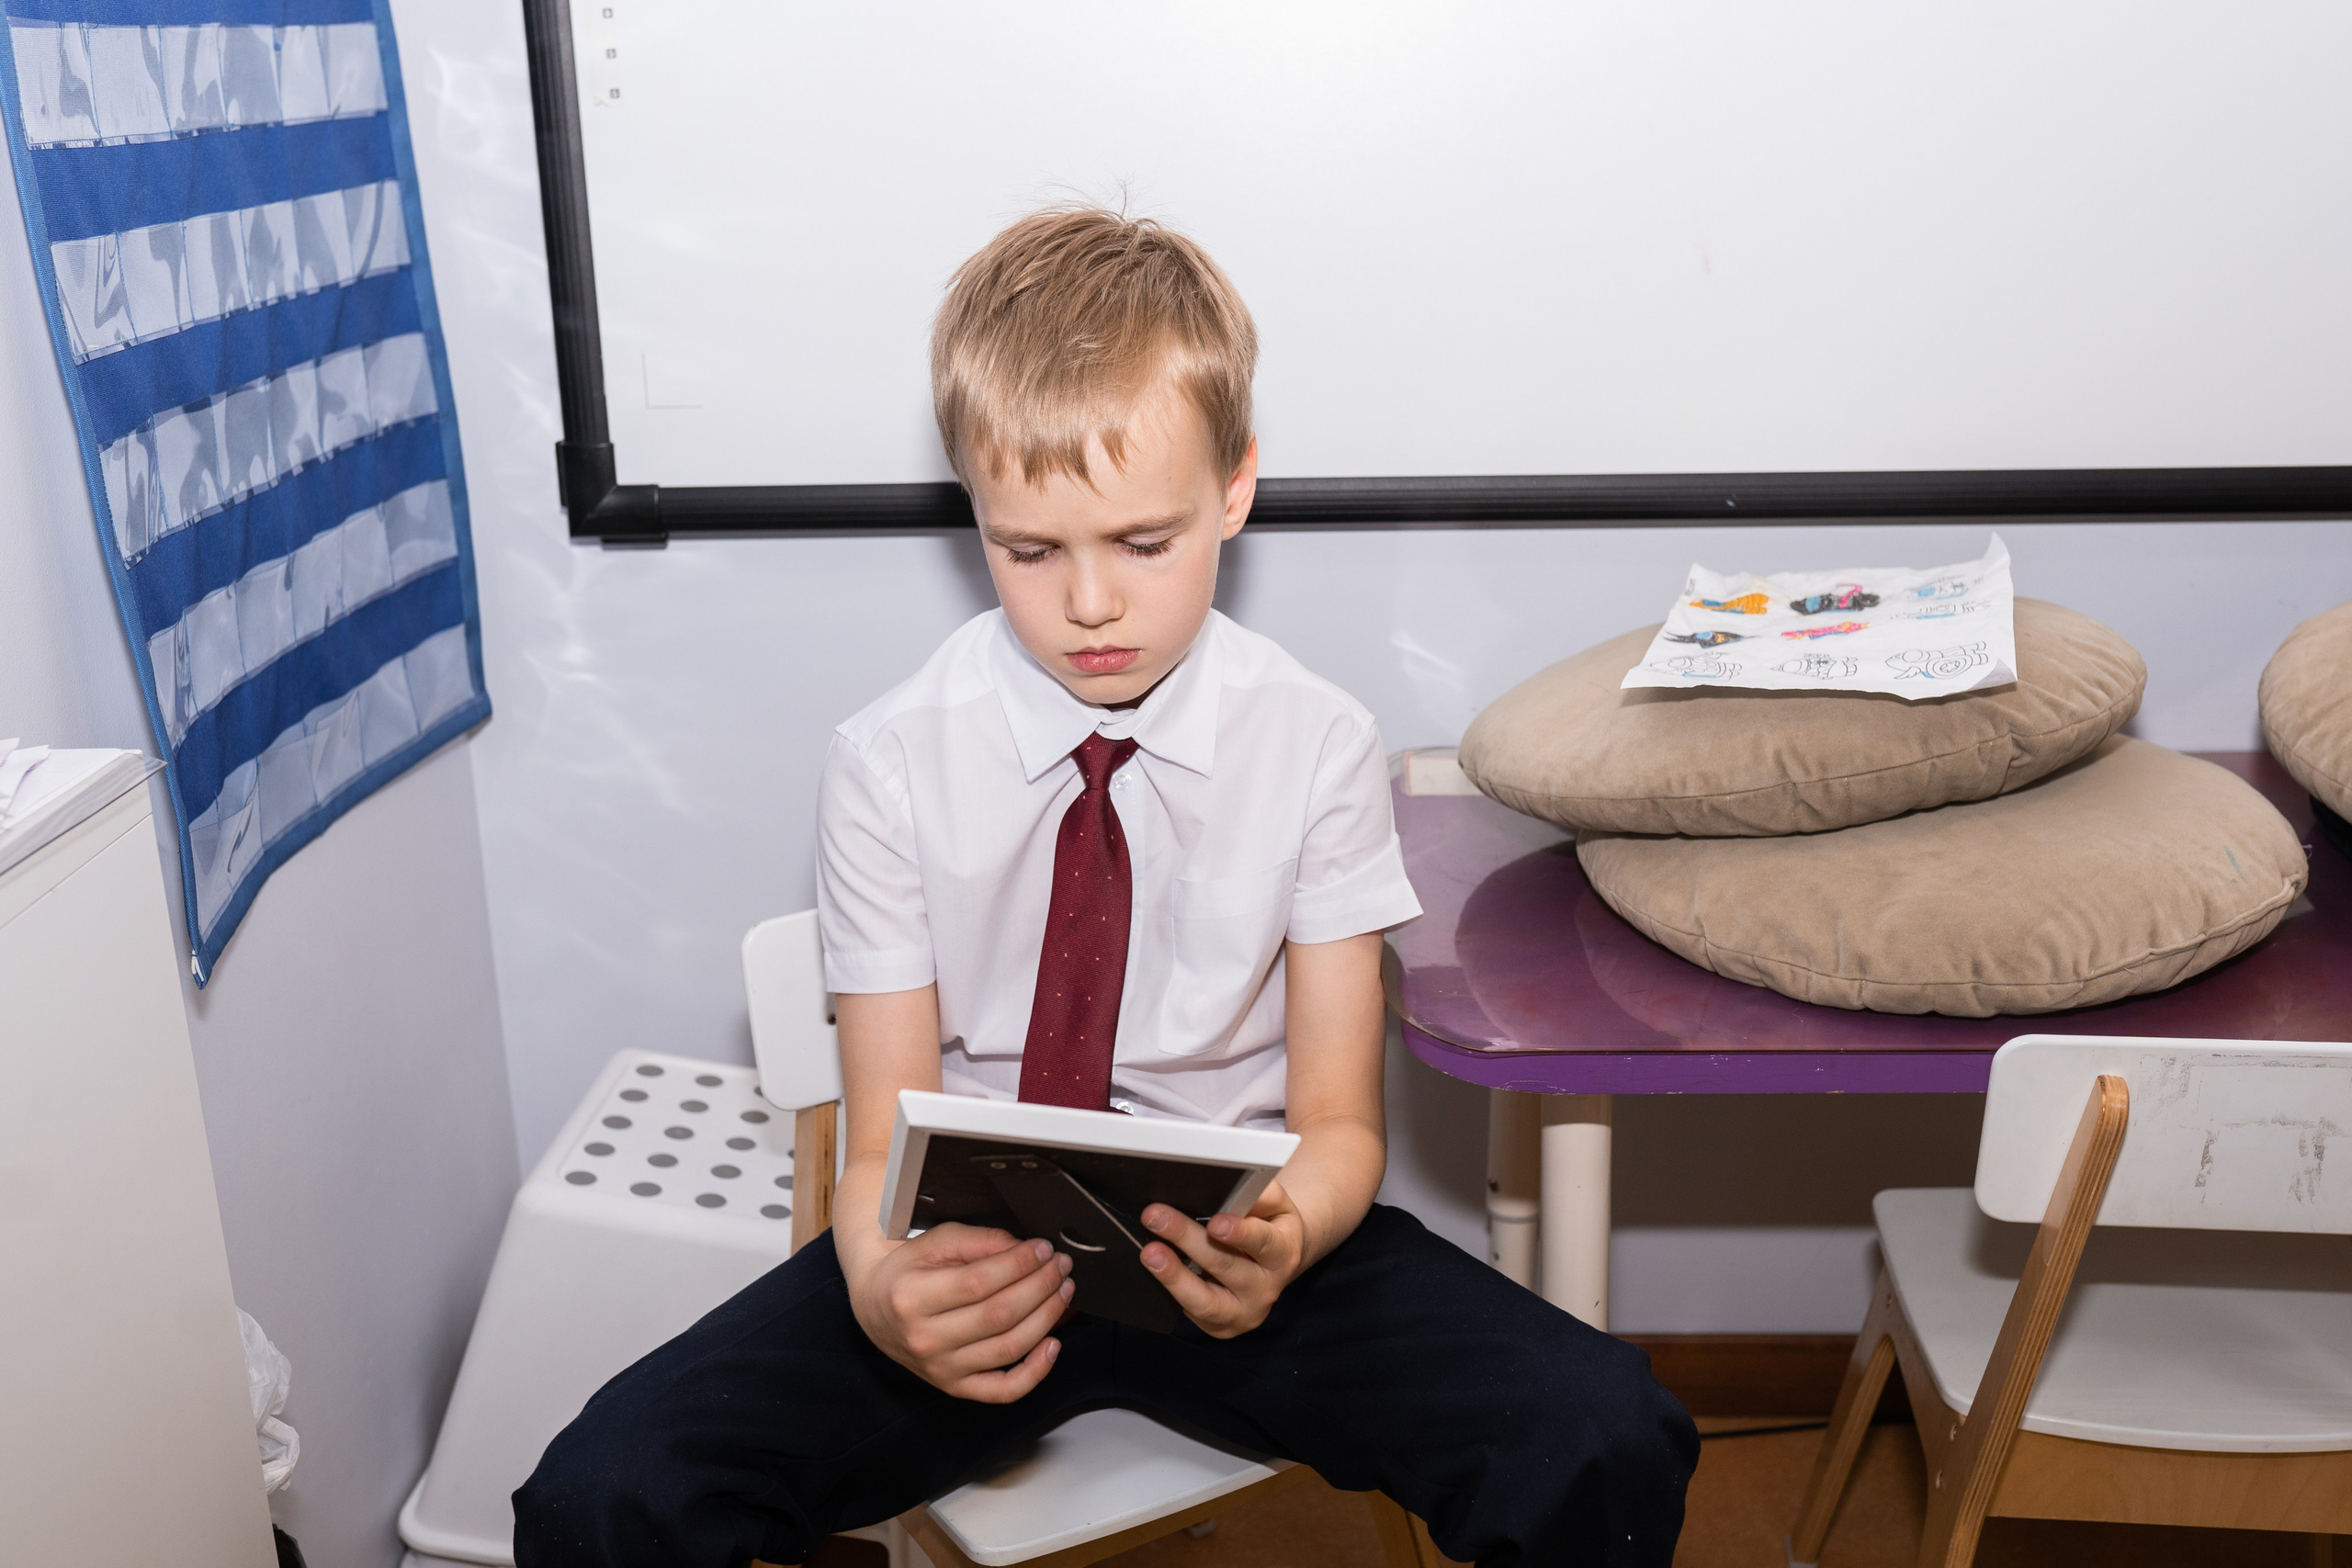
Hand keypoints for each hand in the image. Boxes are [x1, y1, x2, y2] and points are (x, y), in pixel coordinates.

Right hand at [848, 1223, 1073, 1401]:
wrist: (875, 1306)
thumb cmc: (908, 1271)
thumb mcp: (936, 1241)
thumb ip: (981, 1240)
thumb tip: (1027, 1249)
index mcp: (912, 1297)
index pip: (979, 1282)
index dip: (1020, 1264)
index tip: (1044, 1249)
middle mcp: (924, 1339)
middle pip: (999, 1315)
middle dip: (1041, 1286)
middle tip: (1061, 1266)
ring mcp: (940, 1369)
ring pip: (1008, 1349)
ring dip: (1047, 1318)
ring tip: (1063, 1292)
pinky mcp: (955, 1387)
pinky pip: (1003, 1390)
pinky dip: (1035, 1372)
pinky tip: (1053, 1344)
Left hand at [1138, 1180, 1306, 1337]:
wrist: (1275, 1262)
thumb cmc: (1270, 1226)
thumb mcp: (1276, 1205)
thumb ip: (1260, 1193)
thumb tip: (1234, 1183)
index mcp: (1283, 1253)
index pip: (1263, 1243)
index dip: (1240, 1233)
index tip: (1215, 1223)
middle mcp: (1266, 1288)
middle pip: (1224, 1266)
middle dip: (1187, 1240)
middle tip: (1156, 1218)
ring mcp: (1243, 1313)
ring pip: (1205, 1301)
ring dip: (1174, 1276)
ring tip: (1150, 1253)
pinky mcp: (1221, 1326)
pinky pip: (1192, 1312)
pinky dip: (1171, 1290)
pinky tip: (1155, 1270)